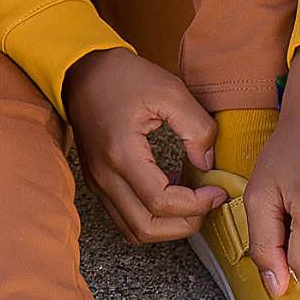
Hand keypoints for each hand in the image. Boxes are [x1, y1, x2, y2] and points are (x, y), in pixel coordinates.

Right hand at [63, 46, 227, 242]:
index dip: (197, 204)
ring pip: (135, 230)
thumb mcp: (170, 91)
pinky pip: (125, 217)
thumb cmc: (123, 77)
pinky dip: (151, 216)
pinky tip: (167, 191)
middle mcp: (104, 174)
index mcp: (120, 152)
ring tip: (189, 200)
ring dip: (168, 225)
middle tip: (207, 202)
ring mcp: (97, 180)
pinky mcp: (97, 181)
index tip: (218, 190)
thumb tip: (206, 164)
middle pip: (147, 227)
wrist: (82, 70)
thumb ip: (197, 128)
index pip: (161, 202)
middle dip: (185, 224)